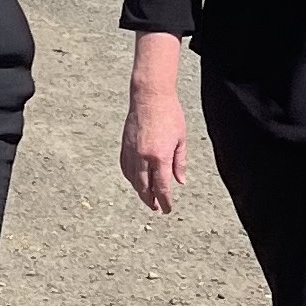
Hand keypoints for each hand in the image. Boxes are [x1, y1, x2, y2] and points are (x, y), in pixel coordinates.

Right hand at [121, 85, 186, 213]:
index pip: (162, 187)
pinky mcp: (125, 145)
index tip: (167, 209)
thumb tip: (180, 181)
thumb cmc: (170, 114)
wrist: (149, 96)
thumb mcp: (181, 139)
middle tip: (156, 208)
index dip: (165, 201)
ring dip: (140, 191)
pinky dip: (130, 178)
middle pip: (145, 187)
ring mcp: (132, 151)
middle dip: (151, 200)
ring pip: (133, 179)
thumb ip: (180, 162)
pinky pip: (125, 168)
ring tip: (147, 197)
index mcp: (160, 156)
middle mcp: (143, 157)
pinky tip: (135, 181)